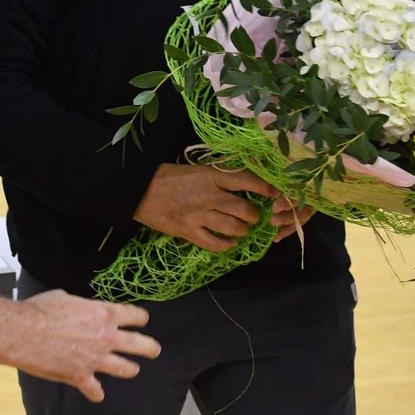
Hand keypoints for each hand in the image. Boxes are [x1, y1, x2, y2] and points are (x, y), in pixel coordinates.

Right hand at [12, 290, 159, 402]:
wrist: (22, 332)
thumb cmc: (40, 310)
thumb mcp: (66, 298)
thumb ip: (82, 306)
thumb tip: (81, 308)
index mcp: (104, 314)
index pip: (134, 316)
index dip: (141, 319)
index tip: (142, 321)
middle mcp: (106, 337)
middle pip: (139, 344)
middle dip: (150, 348)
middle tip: (154, 350)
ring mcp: (95, 359)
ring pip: (125, 368)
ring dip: (131, 369)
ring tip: (133, 369)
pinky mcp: (80, 376)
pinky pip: (95, 389)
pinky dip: (96, 393)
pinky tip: (98, 395)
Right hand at [134, 163, 283, 251]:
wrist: (140, 190)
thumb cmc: (170, 177)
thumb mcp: (198, 169)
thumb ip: (220, 177)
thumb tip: (244, 184)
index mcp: (211, 176)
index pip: (246, 181)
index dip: (265, 188)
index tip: (274, 192)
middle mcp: (209, 196)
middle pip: (244, 209)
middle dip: (254, 214)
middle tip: (254, 215)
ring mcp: (199, 216)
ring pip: (234, 228)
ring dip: (243, 230)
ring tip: (243, 228)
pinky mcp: (189, 232)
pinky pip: (215, 244)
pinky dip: (227, 245)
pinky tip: (230, 242)